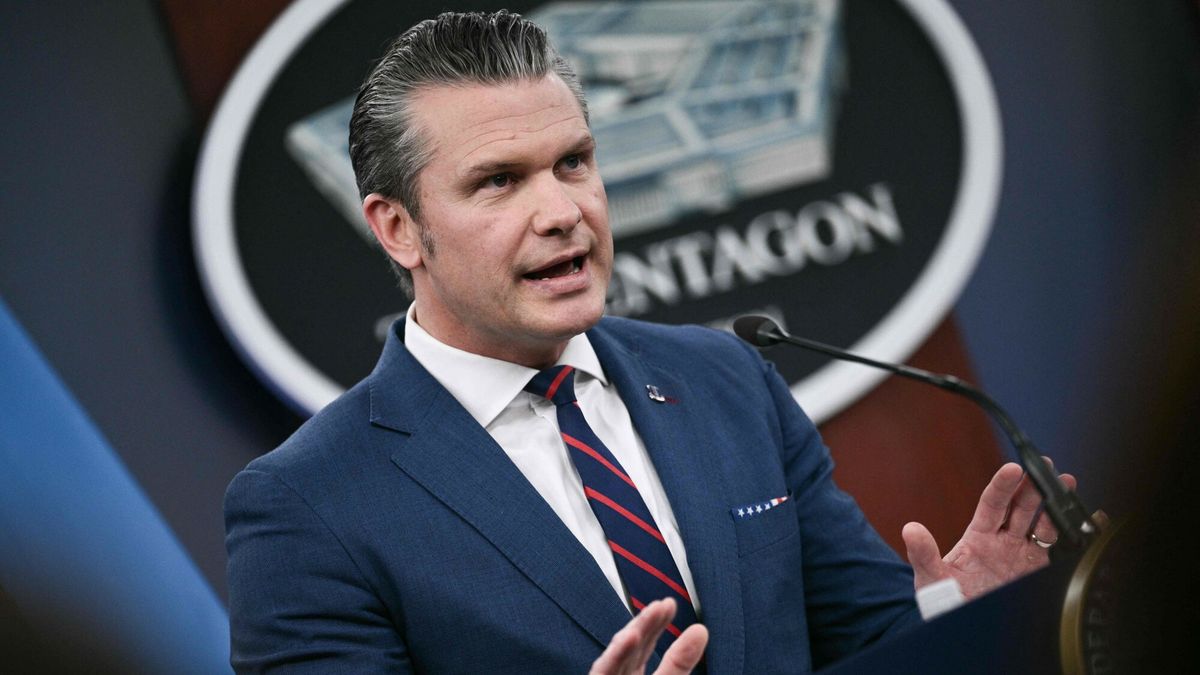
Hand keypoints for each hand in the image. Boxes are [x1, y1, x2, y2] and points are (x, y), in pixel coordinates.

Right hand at [589, 598, 707, 674]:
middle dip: (646, 623)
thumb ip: (680, 662)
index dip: (655, 623)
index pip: (643, 645)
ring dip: (633, 632)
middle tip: (664, 603)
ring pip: (617, 656)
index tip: (669, 603)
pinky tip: (630, 636)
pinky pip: (604, 671)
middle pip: (631, 647)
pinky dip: (615, 654)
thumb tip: (701, 630)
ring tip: (653, 611)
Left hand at [902, 461, 1076, 599]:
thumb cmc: (946, 601)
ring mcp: (1024, 555)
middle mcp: (1004, 541)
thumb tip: (910, 530)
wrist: (967, 629)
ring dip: (1056, 505)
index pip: (992, 503)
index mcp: (979, 536)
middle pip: (1022, 507)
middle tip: (1048, 467)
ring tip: (1068, 486)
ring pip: (1044, 524)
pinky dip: (1077, 534)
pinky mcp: (1040, 572)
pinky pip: (1061, 550)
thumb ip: (924, 555)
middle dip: (1035, 486)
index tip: (1014, 469)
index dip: (1004, 485)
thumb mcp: (932, 579)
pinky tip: (1091, 520)